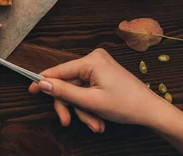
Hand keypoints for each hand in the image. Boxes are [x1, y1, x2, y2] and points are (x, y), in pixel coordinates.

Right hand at [29, 48, 167, 127]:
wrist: (152, 111)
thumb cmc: (126, 105)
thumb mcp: (91, 101)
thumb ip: (64, 92)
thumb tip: (43, 83)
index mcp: (91, 60)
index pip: (59, 70)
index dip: (44, 81)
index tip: (30, 89)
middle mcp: (94, 58)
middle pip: (69, 83)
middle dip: (71, 105)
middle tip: (68, 122)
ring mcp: (99, 66)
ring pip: (78, 90)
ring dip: (82, 110)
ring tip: (95, 125)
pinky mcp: (103, 74)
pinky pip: (87, 89)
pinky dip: (89, 105)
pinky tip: (98, 119)